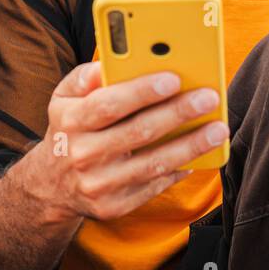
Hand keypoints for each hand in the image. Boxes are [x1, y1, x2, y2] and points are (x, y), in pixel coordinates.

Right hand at [15, 61, 228, 224]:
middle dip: (178, 113)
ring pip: (153, 163)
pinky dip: (178, 170)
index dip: (142, 91)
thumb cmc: (68, 129)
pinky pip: (154, 186)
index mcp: (70, 121)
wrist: (51, 185)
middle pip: (139, 132)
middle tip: (209, 98)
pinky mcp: (113, 207)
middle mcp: (83, 154)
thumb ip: (85, 77)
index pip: (109, 104)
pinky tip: (199, 156)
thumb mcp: (63, 98)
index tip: (174, 78)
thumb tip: (112, 62)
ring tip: (218, 129)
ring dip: (190, 146)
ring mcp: (99, 184)